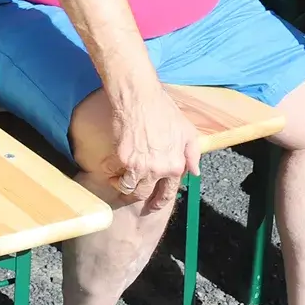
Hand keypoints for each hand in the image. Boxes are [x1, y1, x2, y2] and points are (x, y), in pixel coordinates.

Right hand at [104, 86, 200, 210]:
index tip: (153, 205)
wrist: (140, 98)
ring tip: (120, 179)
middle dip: (138, 195)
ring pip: (127, 187)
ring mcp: (138, 165)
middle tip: (133, 192)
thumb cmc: (165, 111)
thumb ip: (192, 155)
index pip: (167, 193)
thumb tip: (195, 172)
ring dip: (122, 185)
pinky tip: (110, 166)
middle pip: (144, 194)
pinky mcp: (121, 157)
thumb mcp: (188, 132)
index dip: (159, 202)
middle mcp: (157, 170)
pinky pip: (113, 171)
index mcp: (175, 166)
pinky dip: (110, 171)